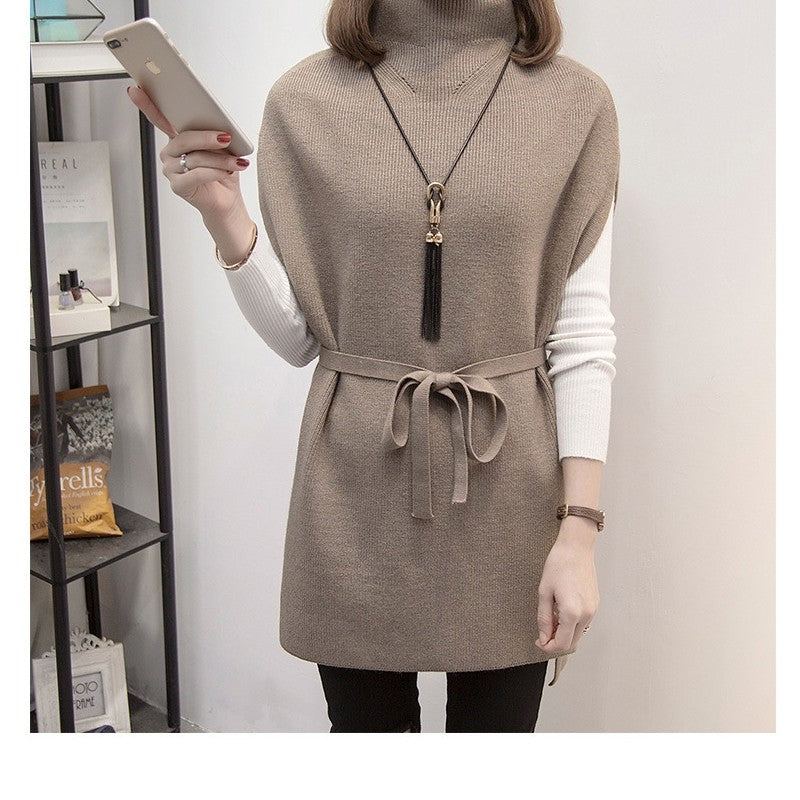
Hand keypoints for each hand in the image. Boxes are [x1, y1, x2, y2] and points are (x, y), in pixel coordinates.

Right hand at [125, 84, 249, 222]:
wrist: (227, 201)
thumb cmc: (224, 172)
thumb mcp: (222, 149)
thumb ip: (215, 135)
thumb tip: (220, 128)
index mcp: (178, 139)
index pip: (159, 118)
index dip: (146, 104)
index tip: (136, 89)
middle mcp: (170, 153)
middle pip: (184, 138)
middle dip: (208, 138)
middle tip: (227, 137)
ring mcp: (171, 170)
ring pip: (195, 158)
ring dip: (220, 159)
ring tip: (237, 162)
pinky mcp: (178, 186)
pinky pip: (197, 174)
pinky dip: (215, 172)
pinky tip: (228, 172)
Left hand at [535, 517, 599, 655]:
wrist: (576, 548)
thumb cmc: (559, 564)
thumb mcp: (544, 592)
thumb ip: (543, 619)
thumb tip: (543, 637)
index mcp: (572, 612)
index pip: (562, 644)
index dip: (548, 648)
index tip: (538, 642)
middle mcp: (586, 614)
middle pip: (572, 643)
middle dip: (556, 642)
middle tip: (542, 632)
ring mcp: (593, 610)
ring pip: (578, 634)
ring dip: (564, 633)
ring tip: (550, 617)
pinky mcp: (595, 605)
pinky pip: (583, 623)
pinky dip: (571, 624)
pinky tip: (560, 612)